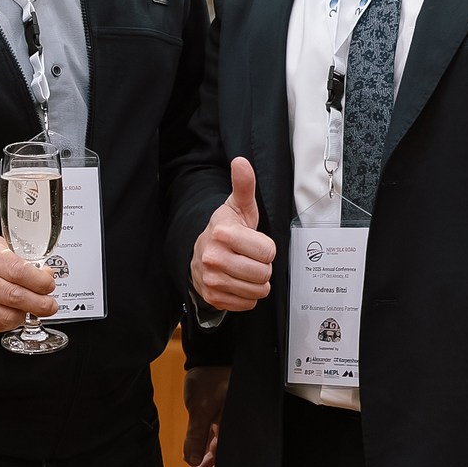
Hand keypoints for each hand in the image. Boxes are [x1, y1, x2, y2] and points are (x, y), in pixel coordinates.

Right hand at [0, 224, 54, 331]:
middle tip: (50, 303)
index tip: (49, 283)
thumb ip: (13, 255)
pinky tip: (12, 313)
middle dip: (40, 303)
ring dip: (25, 315)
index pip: (16, 270)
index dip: (39, 280)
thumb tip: (41, 272)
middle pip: (13, 296)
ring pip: (4, 317)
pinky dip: (8, 321)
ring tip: (33, 309)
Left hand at [182, 367, 227, 466]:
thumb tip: (192, 460)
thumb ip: (196, 435)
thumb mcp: (200, 408)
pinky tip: (190, 465)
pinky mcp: (218, 421)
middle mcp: (235, 428)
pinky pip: (211, 442)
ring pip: (217, 453)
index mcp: (237, 426)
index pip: (228, 459)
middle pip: (224, 460)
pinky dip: (200, 453)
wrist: (208, 357)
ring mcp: (227, 425)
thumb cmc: (208, 378)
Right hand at [191, 158, 274, 312]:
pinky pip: (247, 304)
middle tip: (251, 259)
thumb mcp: (238, 207)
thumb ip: (244, 186)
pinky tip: (238, 282)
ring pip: (257, 291)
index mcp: (223, 233)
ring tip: (245, 270)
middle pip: (263, 274)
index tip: (254, 244)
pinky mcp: (212, 297)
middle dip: (263, 267)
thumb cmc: (226, 230)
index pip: (268, 252)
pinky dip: (247, 296)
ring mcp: (211, 280)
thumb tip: (241, 162)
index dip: (266, 248)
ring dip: (257, 283)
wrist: (199, 254)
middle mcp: (213, 258)